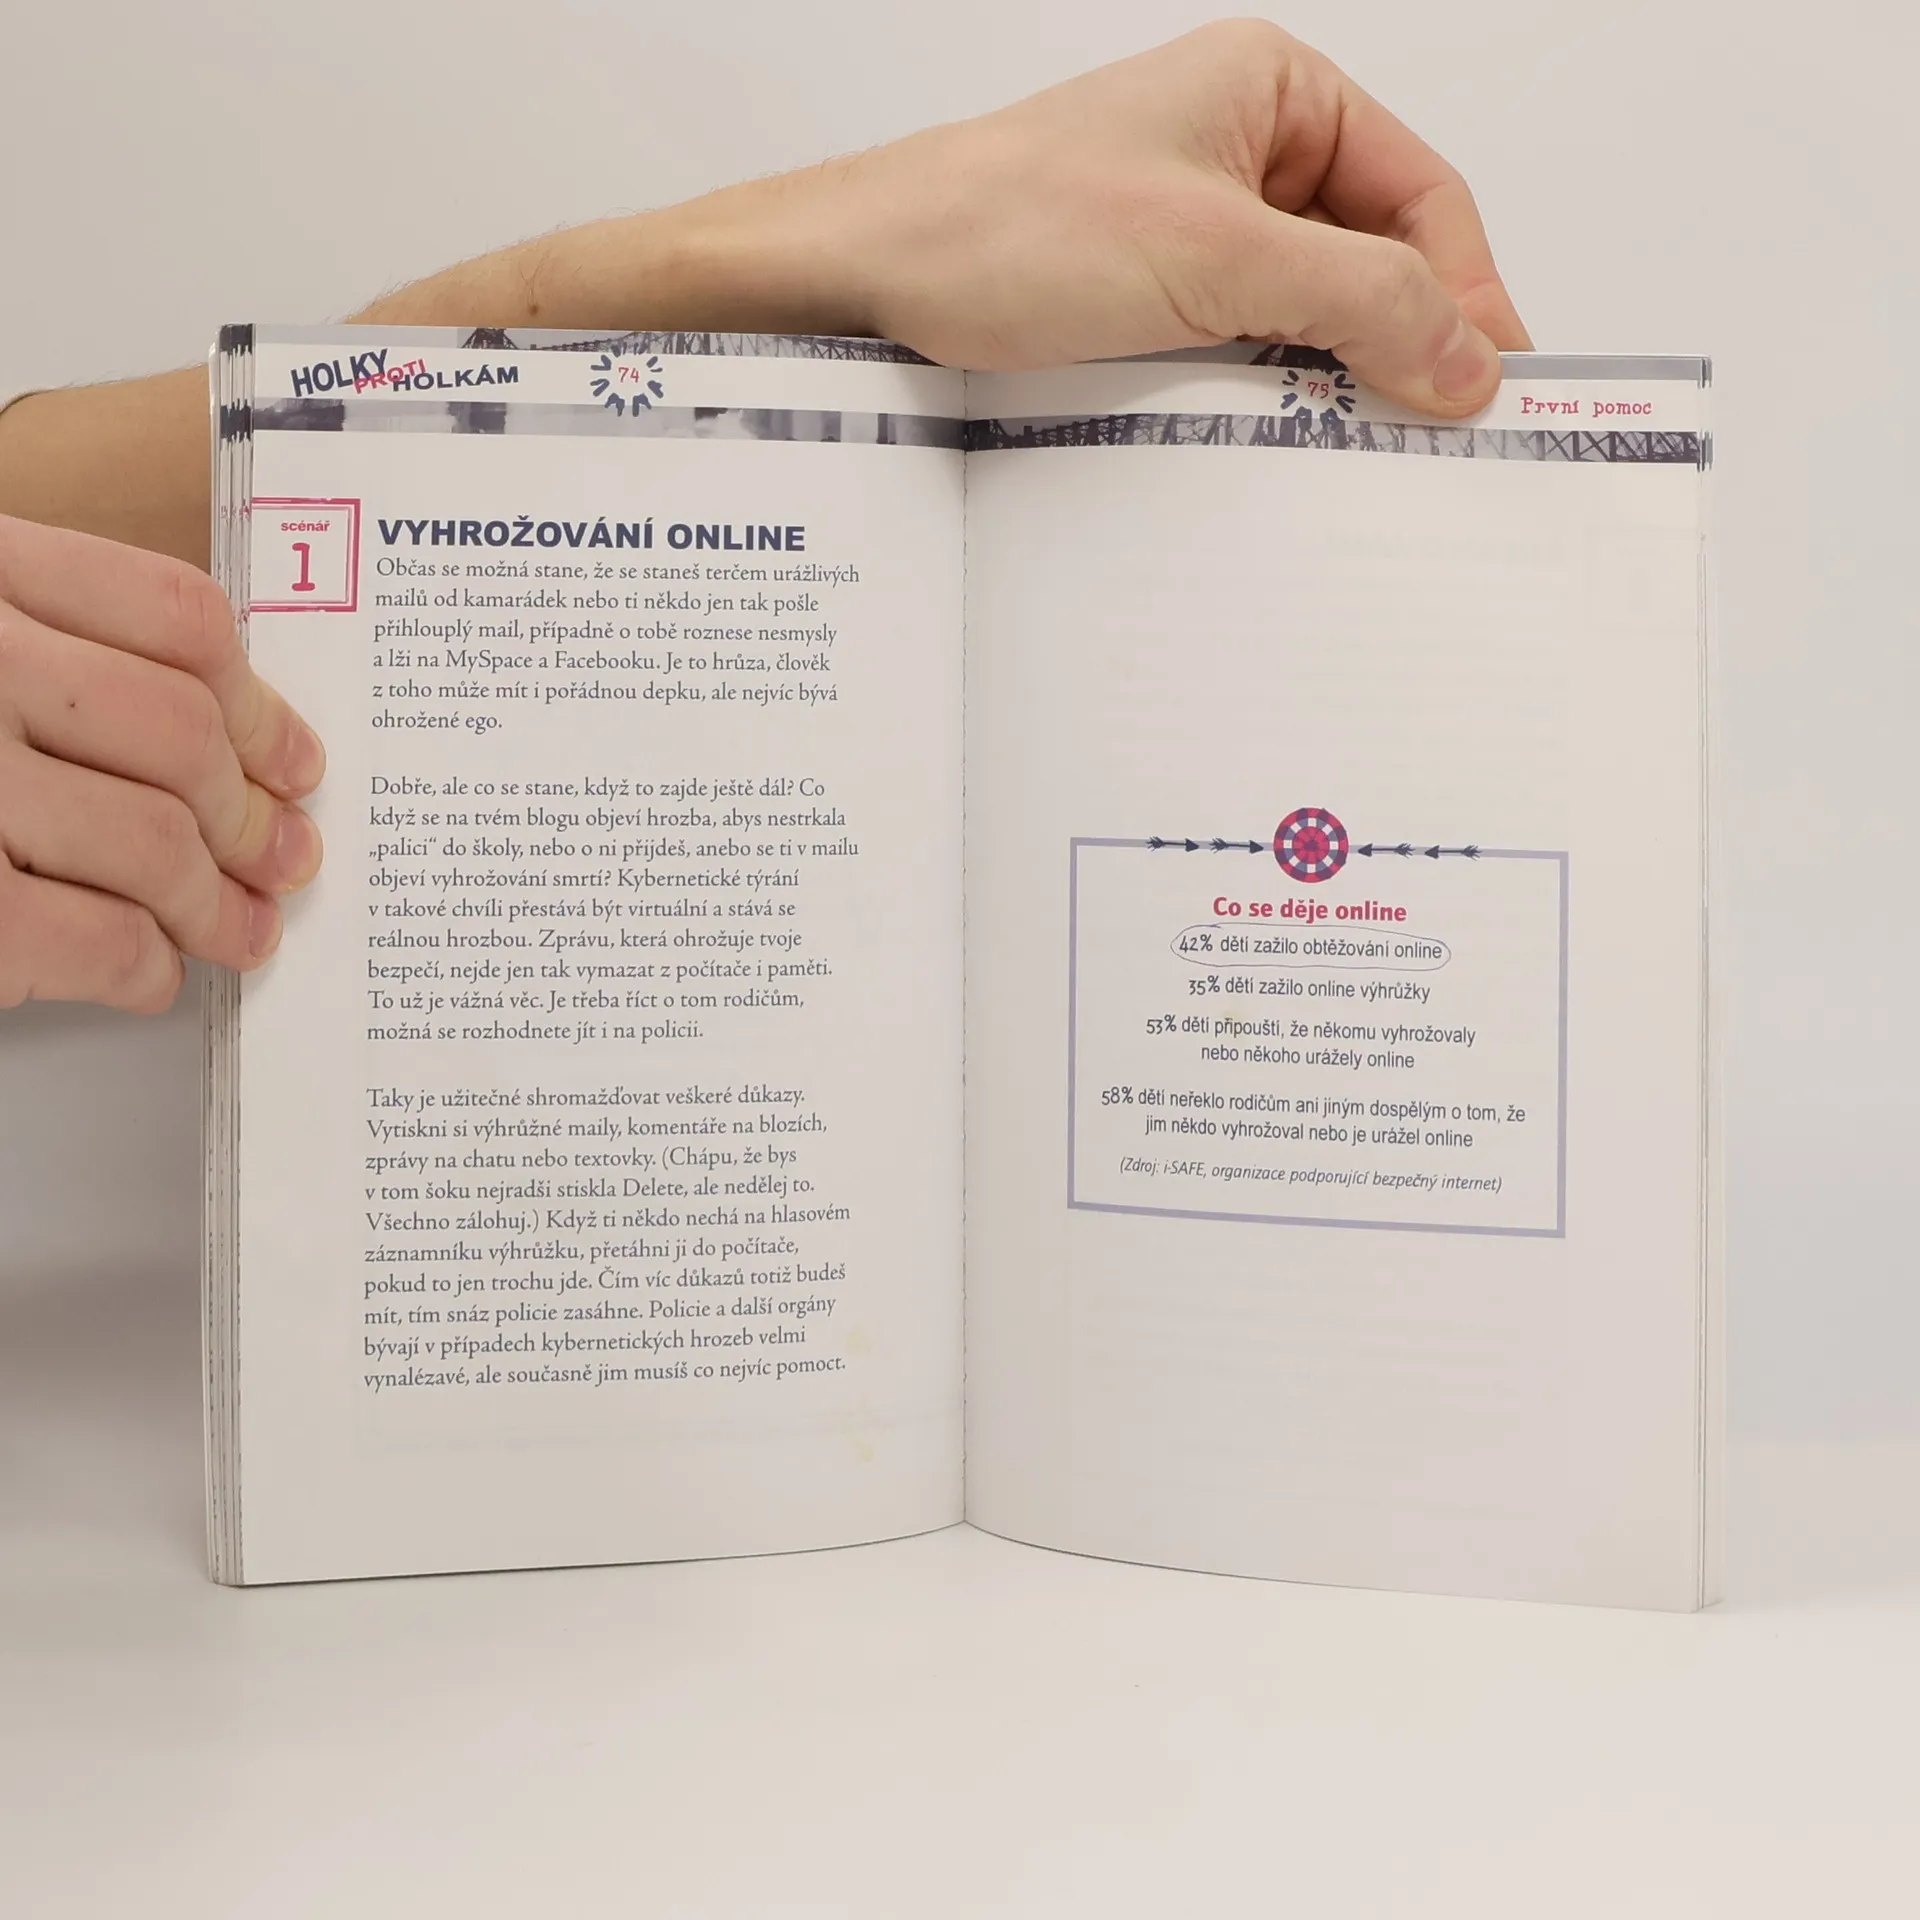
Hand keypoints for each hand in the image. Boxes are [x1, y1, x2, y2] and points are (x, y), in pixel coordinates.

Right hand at [0, 515, 324, 1011]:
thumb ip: (50, 647)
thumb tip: (221, 746)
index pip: (173, 616)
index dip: (259, 703)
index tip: (293, 759)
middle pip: (182, 732)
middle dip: (254, 815)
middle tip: (285, 858)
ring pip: (154, 839)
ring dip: (216, 904)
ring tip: (238, 930)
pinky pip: (95, 937)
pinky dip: (143, 966)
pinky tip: (147, 972)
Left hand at [825, 19, 1530, 407]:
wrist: (870, 275)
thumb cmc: (1009, 227)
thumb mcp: (1213, 258)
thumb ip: (1355, 302)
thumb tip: (1466, 356)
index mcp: (1273, 91)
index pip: (1420, 193)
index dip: (1466, 288)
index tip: (1492, 381)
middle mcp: (1240, 147)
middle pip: (1373, 253)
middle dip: (1404, 338)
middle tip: (1437, 432)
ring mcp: (1194, 223)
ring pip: (1309, 307)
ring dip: (1335, 375)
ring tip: (1362, 444)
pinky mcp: (1152, 291)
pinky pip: (1247, 342)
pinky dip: (1273, 390)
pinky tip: (1283, 439)